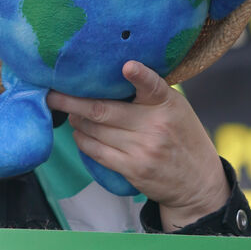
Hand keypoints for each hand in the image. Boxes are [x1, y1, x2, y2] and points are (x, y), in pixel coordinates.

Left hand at [46, 61, 229, 230]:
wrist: (197, 183)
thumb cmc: (183, 138)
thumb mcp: (178, 109)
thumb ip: (152, 93)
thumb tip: (114, 73)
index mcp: (168, 105)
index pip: (154, 86)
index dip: (140, 76)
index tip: (127, 66)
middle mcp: (155, 126)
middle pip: (103, 110)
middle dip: (72, 101)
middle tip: (52, 93)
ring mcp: (142, 149)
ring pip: (94, 130)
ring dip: (77, 120)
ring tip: (68, 112)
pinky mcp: (133, 169)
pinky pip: (97, 152)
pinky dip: (83, 140)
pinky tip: (79, 133)